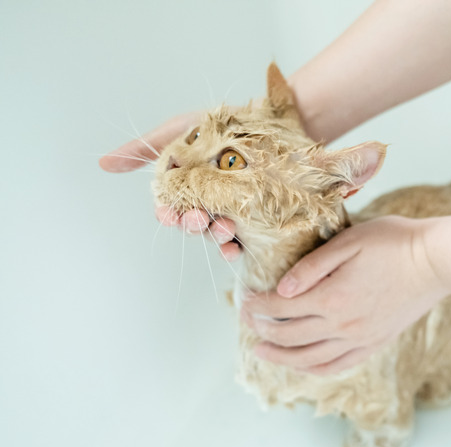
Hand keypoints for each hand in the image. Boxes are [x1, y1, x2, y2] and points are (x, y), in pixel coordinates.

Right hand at [99, 111, 241, 260]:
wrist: (267, 116)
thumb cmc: (220, 124)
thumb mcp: (178, 131)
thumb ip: (141, 150)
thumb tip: (105, 163)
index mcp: (185, 188)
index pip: (170, 209)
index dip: (167, 214)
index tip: (167, 213)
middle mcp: (206, 203)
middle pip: (192, 223)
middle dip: (191, 224)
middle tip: (197, 217)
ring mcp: (230, 212)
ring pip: (216, 233)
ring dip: (215, 235)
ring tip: (224, 226)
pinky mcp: (255, 218)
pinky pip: (243, 241)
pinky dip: (234, 247)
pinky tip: (234, 247)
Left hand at [241, 216, 448, 374]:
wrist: (437, 262)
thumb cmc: (394, 243)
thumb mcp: (349, 241)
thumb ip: (312, 267)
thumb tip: (281, 289)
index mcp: (333, 297)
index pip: (281, 308)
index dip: (257, 305)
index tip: (244, 300)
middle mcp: (343, 326)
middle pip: (289, 336)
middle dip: (262, 330)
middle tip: (246, 323)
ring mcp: (360, 339)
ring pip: (309, 359)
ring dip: (281, 357)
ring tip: (263, 351)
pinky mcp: (375, 343)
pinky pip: (337, 365)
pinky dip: (313, 368)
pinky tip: (302, 364)